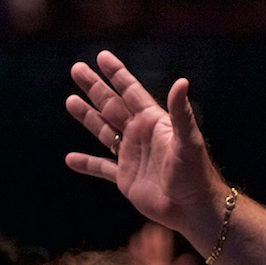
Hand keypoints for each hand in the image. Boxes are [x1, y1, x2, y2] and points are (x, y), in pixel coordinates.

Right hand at [65, 52, 227, 238]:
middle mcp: (140, 135)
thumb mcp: (188, 140)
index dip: (117, 74)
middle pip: (112, 105)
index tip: (101, 56)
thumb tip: (182, 82)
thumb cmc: (195, 174)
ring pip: (104, 131)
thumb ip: (181, 112)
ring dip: (87, 116)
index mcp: (153, 122)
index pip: (131, 92)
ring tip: (70, 100)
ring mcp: (132, 156)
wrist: (193, 208)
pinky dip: (86, 163)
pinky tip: (70, 159)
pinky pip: (101, 168)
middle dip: (94, 87)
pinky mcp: (125, 178)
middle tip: (76, 68)